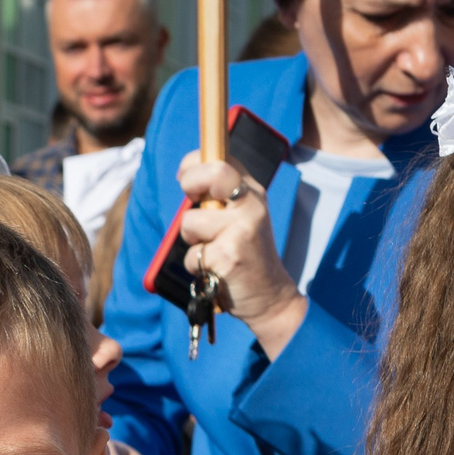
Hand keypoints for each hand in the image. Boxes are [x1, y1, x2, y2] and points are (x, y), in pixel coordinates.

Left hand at [174, 150, 308, 357]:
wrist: (269, 296)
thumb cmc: (245, 255)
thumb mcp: (241, 217)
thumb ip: (220, 197)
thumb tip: (186, 174)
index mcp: (252, 192)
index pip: (221, 158)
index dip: (194, 163)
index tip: (184, 177)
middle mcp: (251, 205)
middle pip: (213, 173)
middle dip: (190, 184)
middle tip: (192, 203)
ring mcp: (242, 229)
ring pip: (189, 222)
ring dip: (191, 241)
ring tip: (212, 251)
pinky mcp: (228, 256)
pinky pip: (192, 255)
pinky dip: (196, 267)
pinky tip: (216, 271)